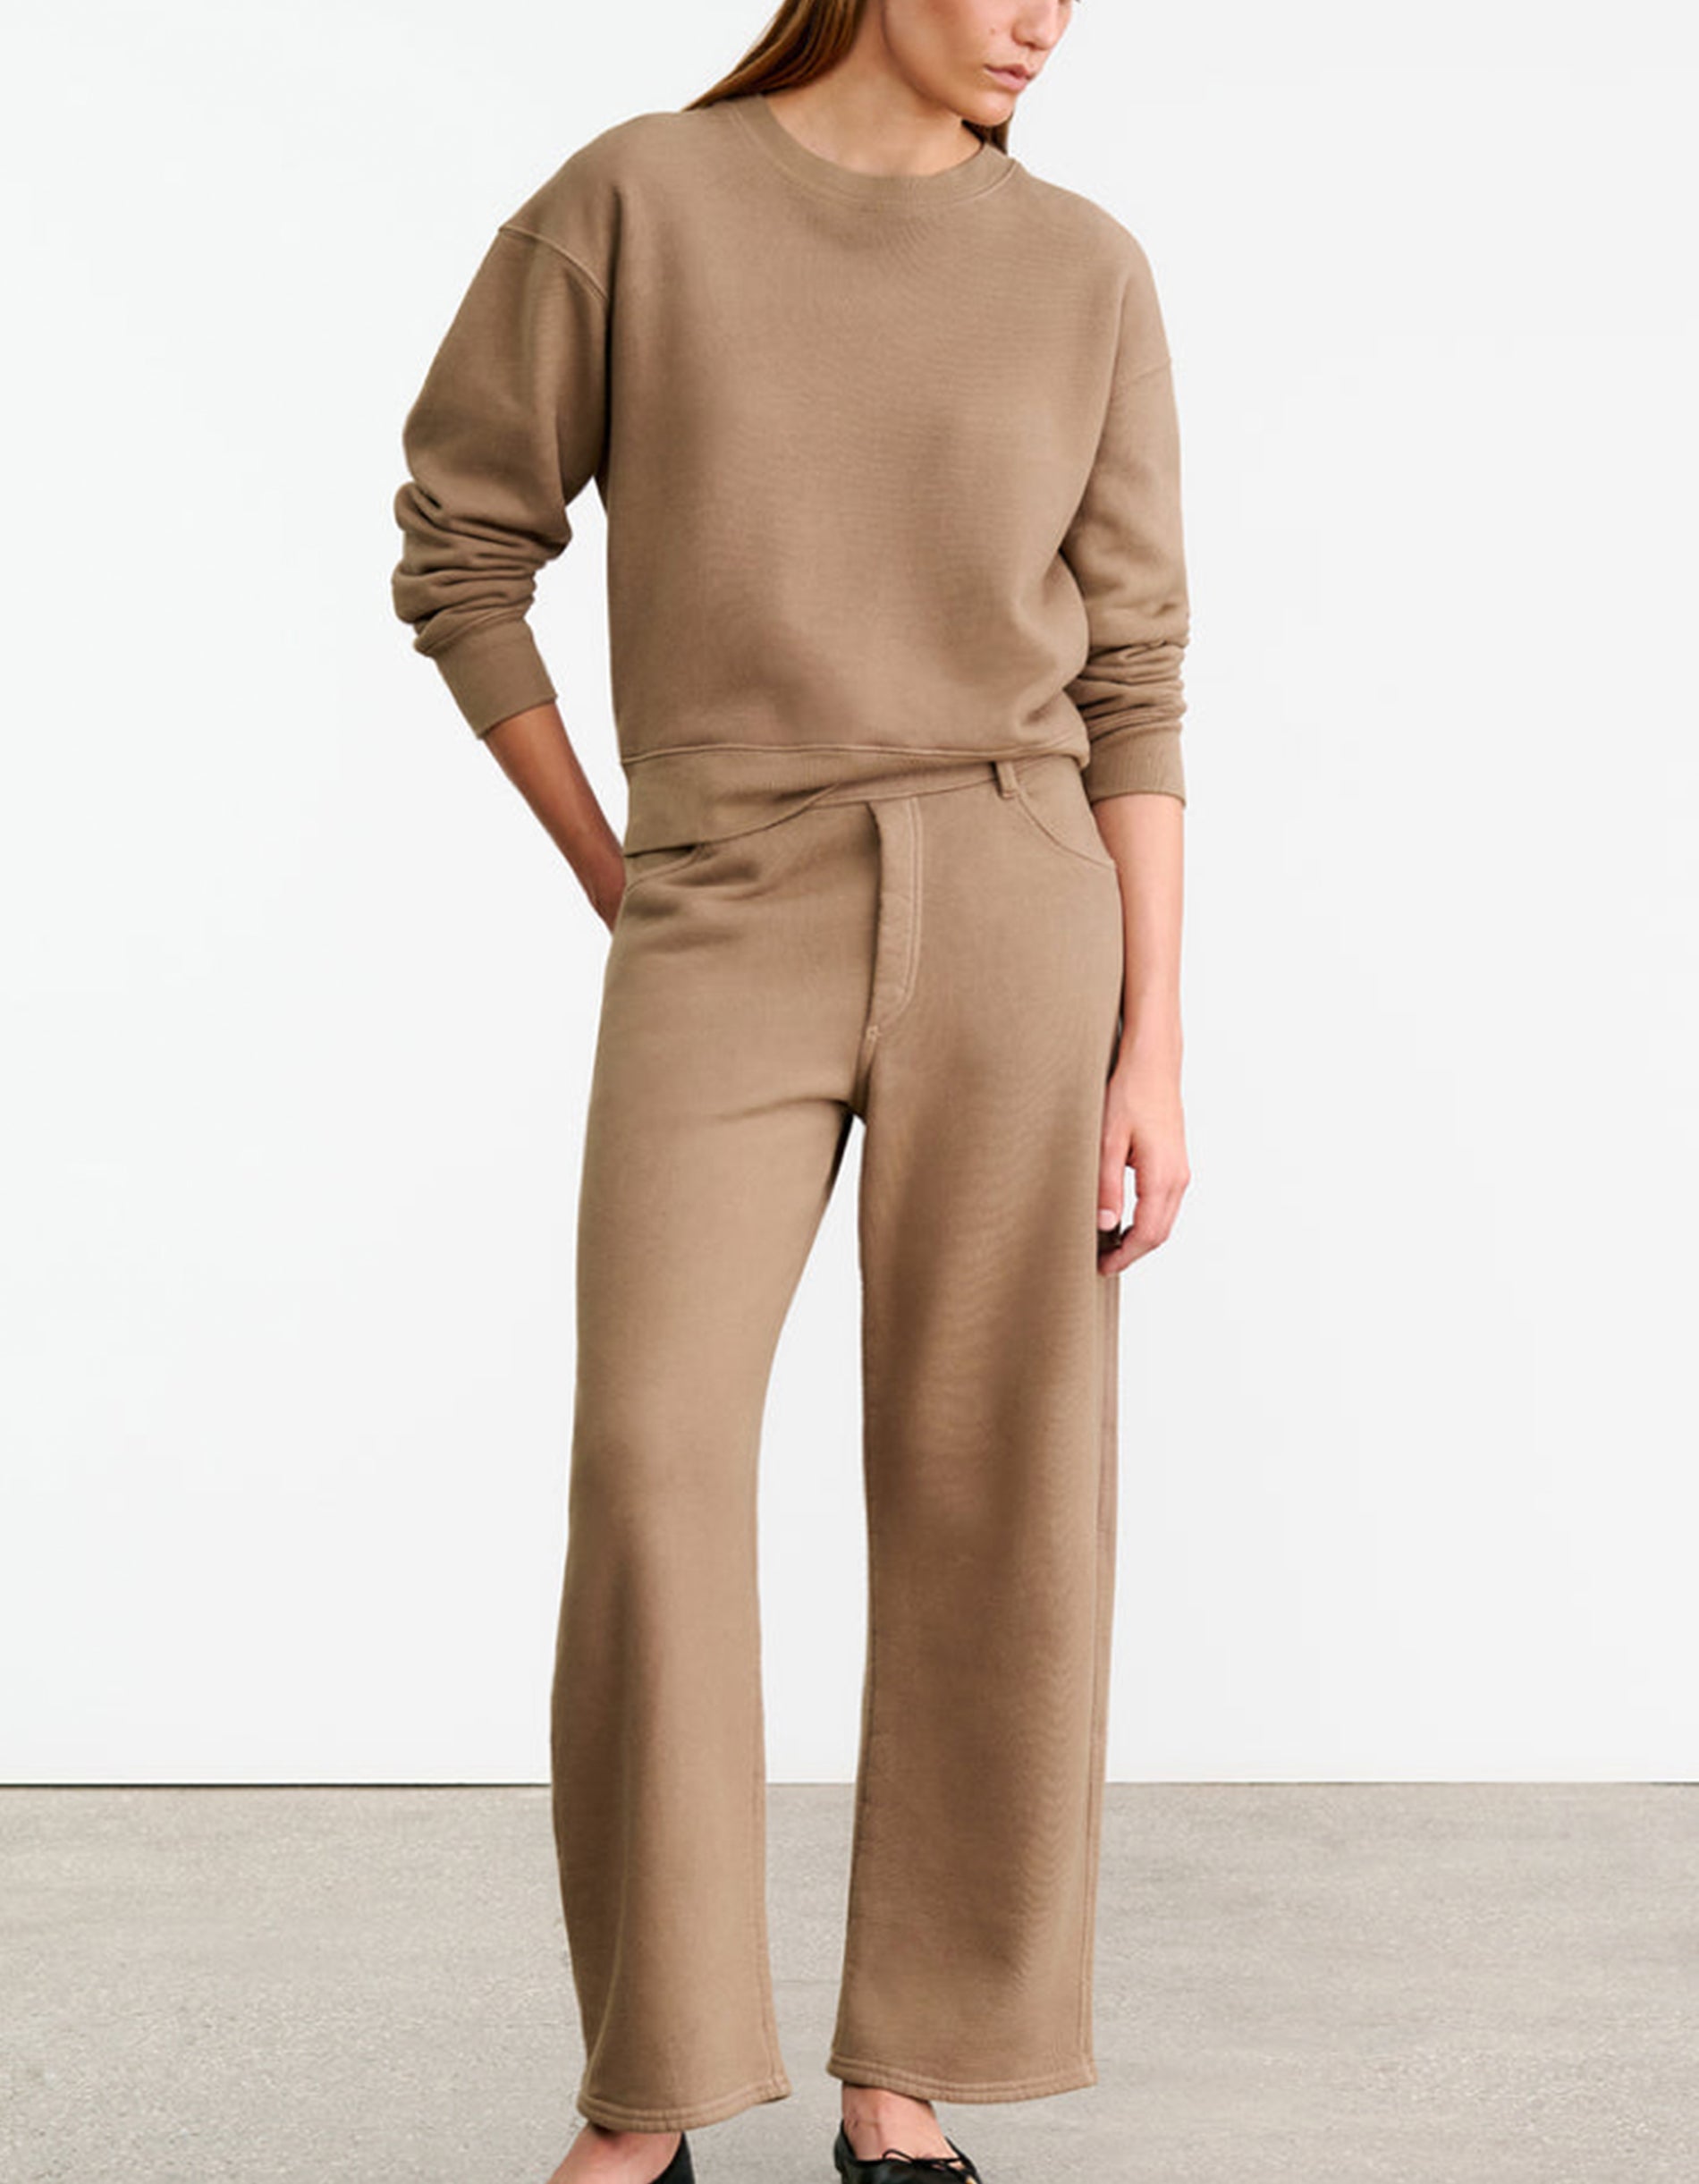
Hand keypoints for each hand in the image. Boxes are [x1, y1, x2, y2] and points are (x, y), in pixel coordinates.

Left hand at [1096, 1052, 1189, 1272]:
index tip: (1102, 1266)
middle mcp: (1178, 1177)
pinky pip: (1165, 1203)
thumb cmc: (1129, 1094)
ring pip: (1164, 1219)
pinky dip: (1147, 1219)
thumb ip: (1106, 1186)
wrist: (1152, 1063)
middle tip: (1102, 1261)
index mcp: (1162, 1176)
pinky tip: (1123, 1217)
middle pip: (1159, 1233)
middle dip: (1132, 1252)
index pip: (1147, 1234)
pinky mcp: (1176, 1162)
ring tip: (1109, 1243)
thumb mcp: (1106, 1140)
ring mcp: (1180, 1170)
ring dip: (1140, 1236)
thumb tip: (1105, 1225)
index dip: (1125, 1256)